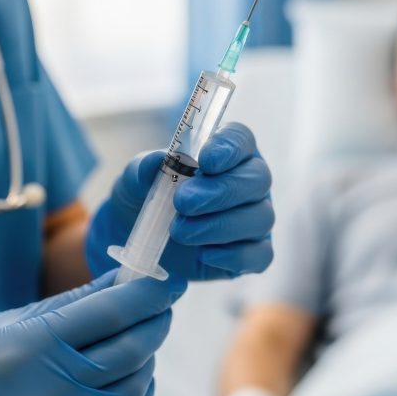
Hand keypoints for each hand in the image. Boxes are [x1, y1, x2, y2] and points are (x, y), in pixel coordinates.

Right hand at [0, 270, 185, 395]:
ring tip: (139, 341)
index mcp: (25, 346)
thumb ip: (70, 305)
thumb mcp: (5, 323)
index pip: (111, 311)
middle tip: (160, 304)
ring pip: (132, 390)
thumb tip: (124, 280)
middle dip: (154, 321)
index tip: (165, 279)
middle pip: (130, 350)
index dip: (149, 291)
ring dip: (145, 360)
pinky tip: (132, 383)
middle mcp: (42, 392)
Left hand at [87, 122, 273, 280]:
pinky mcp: (252, 253)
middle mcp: (249, 182)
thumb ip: (146, 166)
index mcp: (227, 152)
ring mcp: (255, 218)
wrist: (138, 235)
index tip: (205, 161)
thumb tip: (162, 159)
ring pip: (260, 218)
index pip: (241, 139)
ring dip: (220, 226)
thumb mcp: (136, 178)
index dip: (229, 148)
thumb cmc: (146, 194)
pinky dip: (233, 256)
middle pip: (258, 178)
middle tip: (183, 203)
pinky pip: (260, 255)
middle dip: (221, 192)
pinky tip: (203, 254)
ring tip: (180, 231)